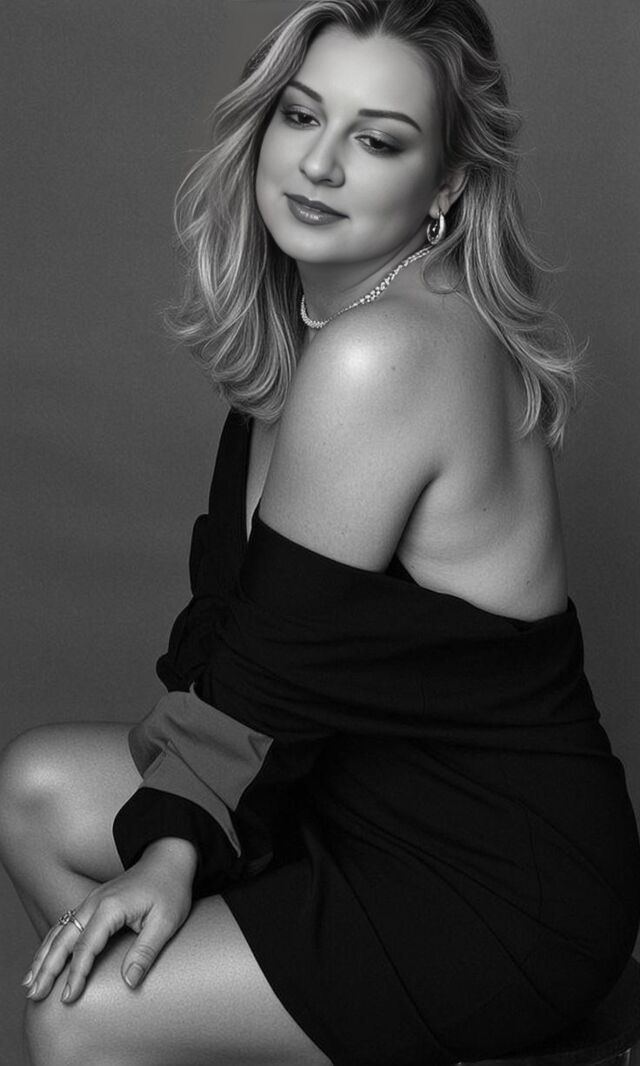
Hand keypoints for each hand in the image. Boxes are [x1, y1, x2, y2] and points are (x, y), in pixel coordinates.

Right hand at [22, 837, 196, 1003]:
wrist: (168, 859)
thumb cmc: (170, 889)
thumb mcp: (166, 921)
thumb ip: (145, 951)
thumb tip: (129, 981)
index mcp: (110, 907)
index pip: (86, 946)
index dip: (76, 974)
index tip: (68, 997)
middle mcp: (94, 903)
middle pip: (63, 939)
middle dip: (47, 968)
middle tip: (35, 994)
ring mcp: (91, 901)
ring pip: (59, 931)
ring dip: (43, 956)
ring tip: (30, 983)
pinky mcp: (93, 903)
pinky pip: (65, 925)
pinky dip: (51, 943)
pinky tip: (43, 959)